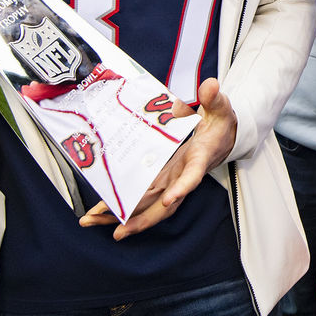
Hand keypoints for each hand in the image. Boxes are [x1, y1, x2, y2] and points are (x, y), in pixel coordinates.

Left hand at [78, 78, 237, 238]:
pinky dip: (123, 206)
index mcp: (199, 158)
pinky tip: (101, 211)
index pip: (192, 176)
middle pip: (163, 205)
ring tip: (93, 221)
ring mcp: (171, 180)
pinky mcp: (161, 180)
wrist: (222, 138)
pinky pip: (141, 197)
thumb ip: (214, 97)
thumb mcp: (220, 107)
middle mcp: (183, 175)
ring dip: (123, 217)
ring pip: (148, 206)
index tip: (169, 201)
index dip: (182, 189)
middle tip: (117, 230)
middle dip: (141, 219)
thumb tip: (210, 85)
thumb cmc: (220, 124)